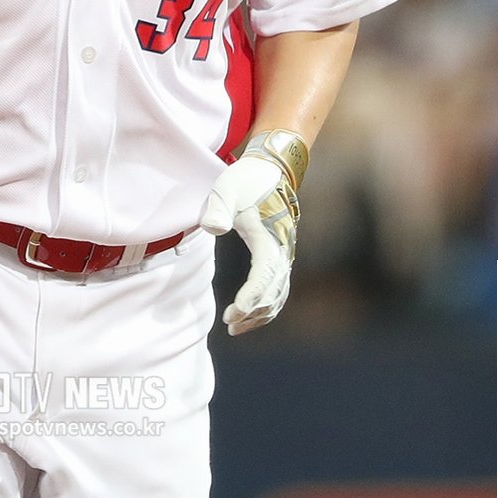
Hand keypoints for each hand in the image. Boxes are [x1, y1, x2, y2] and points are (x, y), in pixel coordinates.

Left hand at [200, 134, 304, 335]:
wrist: (270, 171)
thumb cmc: (245, 180)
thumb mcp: (227, 188)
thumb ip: (218, 208)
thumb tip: (213, 228)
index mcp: (271, 236)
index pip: (265, 273)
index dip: (252, 295)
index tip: (235, 311)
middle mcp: (284, 249)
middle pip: (274, 291)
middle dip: (253, 311)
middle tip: (228, 323)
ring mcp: (285, 254)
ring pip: (279, 294)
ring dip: (260, 314)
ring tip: (235, 327)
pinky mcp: (281, 256)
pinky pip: (278, 288)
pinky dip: (267, 306)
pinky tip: (249, 315)